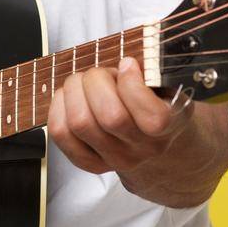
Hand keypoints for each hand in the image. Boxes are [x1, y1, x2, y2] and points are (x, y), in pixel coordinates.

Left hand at [47, 56, 191, 174]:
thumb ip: (149, 76)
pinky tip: (70, 98)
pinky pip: (60, 132)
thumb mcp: (164, 87)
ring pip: (80, 123)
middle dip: (96, 81)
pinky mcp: (87, 162)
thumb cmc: (154, 104)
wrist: (152, 142)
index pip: (153, 118)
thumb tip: (126, 66)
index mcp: (168, 128)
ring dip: (74, 91)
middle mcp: (142, 149)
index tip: (127, 64)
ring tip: (83, 83)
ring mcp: (113, 159)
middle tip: (99, 74)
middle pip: (110, 117)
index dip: (132, 83)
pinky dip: (59, 106)